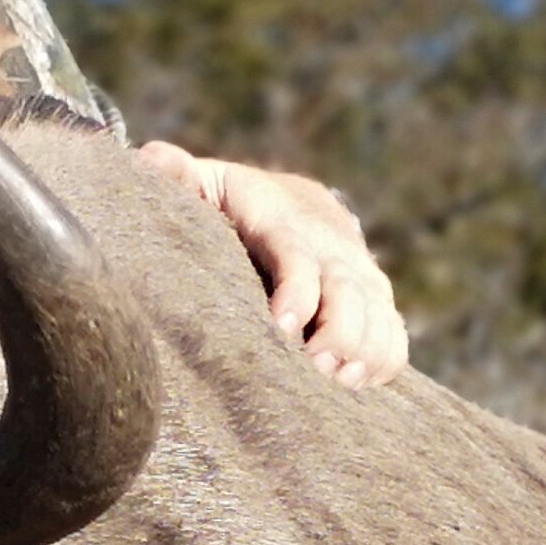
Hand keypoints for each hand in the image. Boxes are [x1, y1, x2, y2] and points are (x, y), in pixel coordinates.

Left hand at [133, 143, 408, 387]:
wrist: (297, 201)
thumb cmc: (236, 203)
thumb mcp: (207, 184)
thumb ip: (180, 176)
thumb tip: (151, 158)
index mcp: (284, 223)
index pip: (298, 258)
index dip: (296, 294)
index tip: (282, 330)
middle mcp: (331, 247)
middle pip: (349, 293)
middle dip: (339, 336)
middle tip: (316, 373)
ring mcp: (359, 274)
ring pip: (378, 314)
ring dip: (365, 352)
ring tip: (341, 386)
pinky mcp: (375, 299)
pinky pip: (394, 332)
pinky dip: (386, 360)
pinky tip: (361, 384)